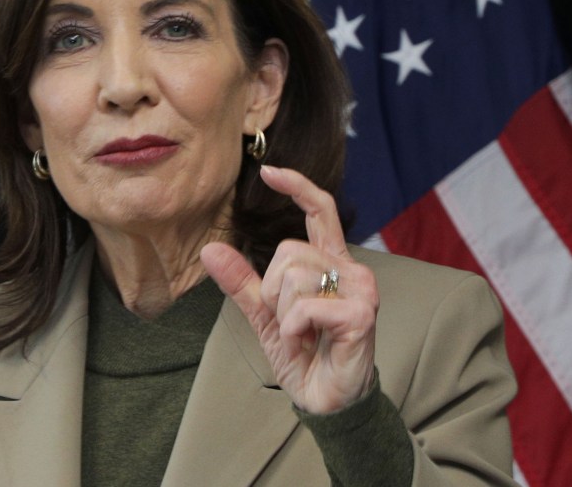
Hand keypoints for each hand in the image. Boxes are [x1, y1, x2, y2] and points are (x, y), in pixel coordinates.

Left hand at [201, 165, 378, 413]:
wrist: (324, 400)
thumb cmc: (303, 353)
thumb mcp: (264, 314)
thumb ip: (242, 282)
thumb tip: (210, 250)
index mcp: (330, 262)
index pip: (320, 211)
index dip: (297, 187)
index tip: (269, 172)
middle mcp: (351, 269)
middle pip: (288, 251)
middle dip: (272, 290)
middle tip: (289, 321)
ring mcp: (361, 289)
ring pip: (293, 277)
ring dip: (283, 314)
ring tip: (302, 334)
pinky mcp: (361, 314)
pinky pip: (304, 307)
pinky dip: (294, 329)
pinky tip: (308, 343)